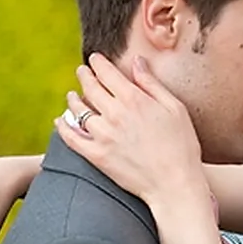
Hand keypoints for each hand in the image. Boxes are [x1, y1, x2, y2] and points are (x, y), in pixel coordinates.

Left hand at [53, 53, 208, 205]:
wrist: (174, 184)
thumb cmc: (181, 146)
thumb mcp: (175, 108)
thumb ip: (152, 84)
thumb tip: (137, 61)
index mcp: (134, 99)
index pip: (107, 73)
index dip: (98, 63)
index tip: (95, 59)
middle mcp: (115, 114)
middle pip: (90, 88)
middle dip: (84, 76)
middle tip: (81, 72)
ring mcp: (103, 136)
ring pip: (78, 110)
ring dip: (73, 99)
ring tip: (72, 96)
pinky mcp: (96, 156)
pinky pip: (71, 138)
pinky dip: (63, 127)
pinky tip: (61, 121)